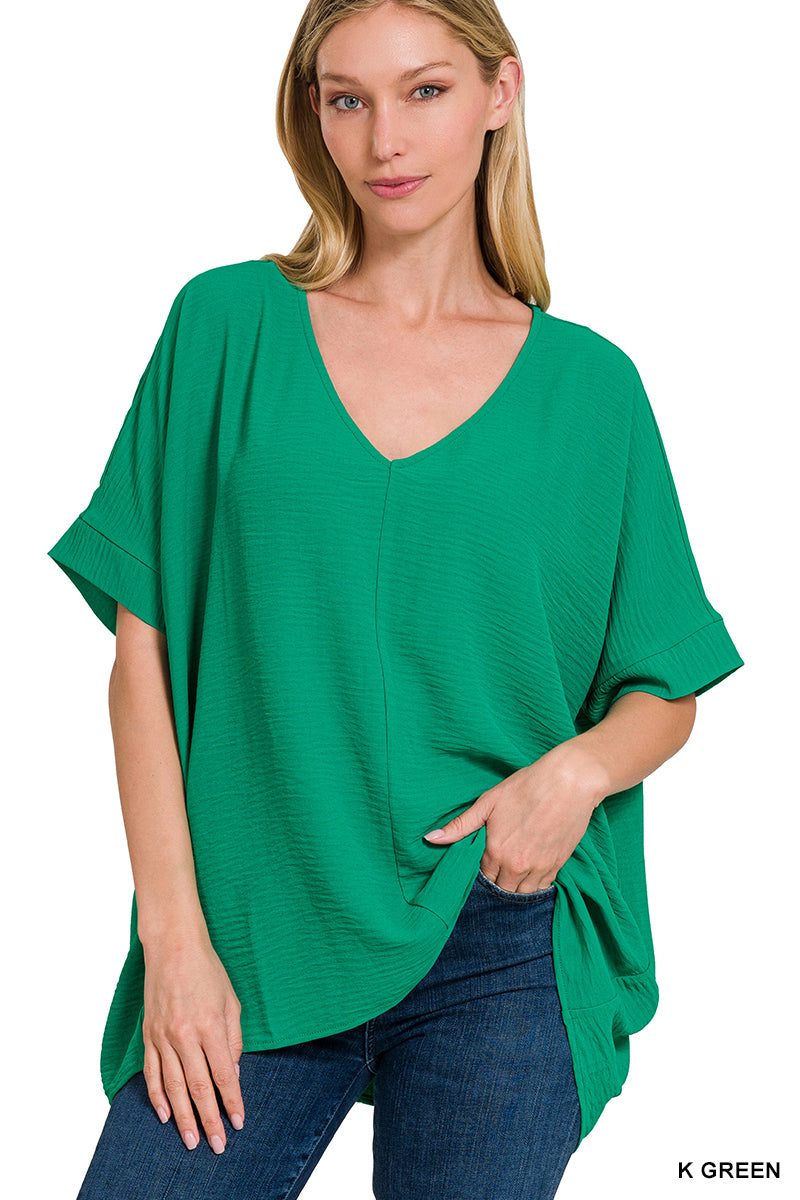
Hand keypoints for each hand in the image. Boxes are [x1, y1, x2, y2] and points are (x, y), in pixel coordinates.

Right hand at [141, 930, 244, 1153]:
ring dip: (183, 1117)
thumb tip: (232, 1072)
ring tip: (191, 1140)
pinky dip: (156, 1096)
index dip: (232, 1101)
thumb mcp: (231, 1002)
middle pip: (198, 1087)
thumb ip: (233, 1040)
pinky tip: (164, 1115)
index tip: (239, 1122)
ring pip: (173, 1087)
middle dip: (209, 1120)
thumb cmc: (207, 971)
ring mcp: (163, 1037)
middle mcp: (184, 1035)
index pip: (223, 1074)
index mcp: (209, 1026)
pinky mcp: (148, 1035)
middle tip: (217, 1145)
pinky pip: (151, 1072)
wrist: (172, 947)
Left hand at [423, 740, 609, 892]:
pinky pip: (542, 887)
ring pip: (522, 893)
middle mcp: (516, 865)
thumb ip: (460, 826)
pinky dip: (534, 883)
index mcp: (495, 851)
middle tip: (500, 863)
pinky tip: (531, 869)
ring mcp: (539, 868)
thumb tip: (430, 839)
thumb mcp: (488, 802)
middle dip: (497, 880)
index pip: (482, 876)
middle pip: (501, 888)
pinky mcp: (558, 865)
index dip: (482, 869)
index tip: (485, 859)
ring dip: (516, 885)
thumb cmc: (526, 786)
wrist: (569, 781)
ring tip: (514, 868)